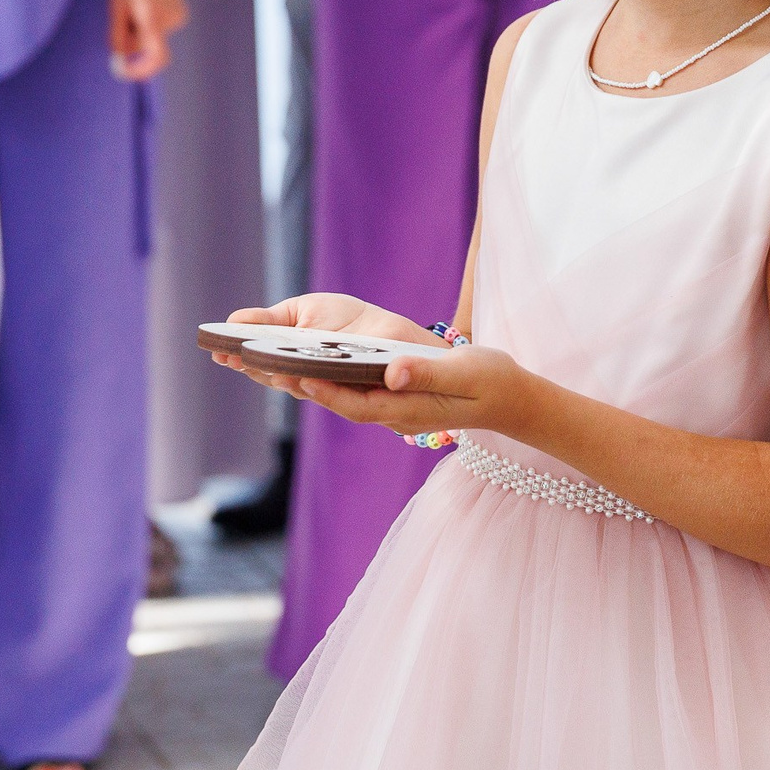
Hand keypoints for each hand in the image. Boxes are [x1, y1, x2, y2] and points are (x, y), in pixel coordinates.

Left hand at [109, 0, 186, 81]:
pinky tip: (147, 2)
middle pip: (147, 46)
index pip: (156, 55)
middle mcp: (171, 19)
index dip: (141, 70)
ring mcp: (179, 18)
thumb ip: (118, 34)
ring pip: (152, 38)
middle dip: (132, 40)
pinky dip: (148, 24)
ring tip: (136, 3)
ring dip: (139, 29)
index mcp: (153, 15)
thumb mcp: (116, 5)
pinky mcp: (181, 16)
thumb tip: (121, 59)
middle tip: (123, 16)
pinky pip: (159, 30)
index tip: (124, 72)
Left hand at [212, 303, 526, 440]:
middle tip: (259, 365)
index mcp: (408, 410)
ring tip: (263, 360)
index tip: (298, 378)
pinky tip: (303, 357)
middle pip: (338, 400)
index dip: (327, 393)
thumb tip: (392, 372)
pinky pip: (350, 386)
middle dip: (298, 384)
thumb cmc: (491, 382)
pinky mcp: (392, 395)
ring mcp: (391, 406)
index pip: (358, 404)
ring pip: (339, 393)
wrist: (509, 398)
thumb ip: (427, 372)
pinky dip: (324, 373)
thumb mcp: (464, 374)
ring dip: (303, 377)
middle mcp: (392, 412)